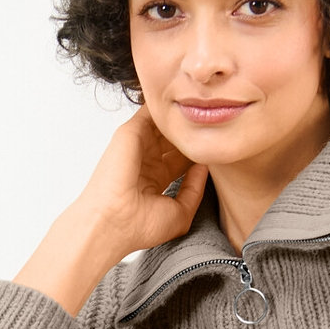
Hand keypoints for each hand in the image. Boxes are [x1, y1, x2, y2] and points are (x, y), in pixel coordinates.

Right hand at [15, 105, 208, 314]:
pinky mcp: (130, 133)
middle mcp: (145, 160)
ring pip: (163, 124)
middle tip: (213, 126)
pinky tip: (186, 103)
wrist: (113, 221)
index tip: (216, 146)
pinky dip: (165, 106)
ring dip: (181, 118)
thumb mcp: (180, 213)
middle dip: (191, 133)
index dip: (198, 152)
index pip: (180, 158)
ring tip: (204, 111)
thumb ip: (194, 190)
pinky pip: (150, 111)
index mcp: (155, 179)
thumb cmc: (140, 225)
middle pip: (173, 139)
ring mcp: (137, 146)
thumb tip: (204, 166)